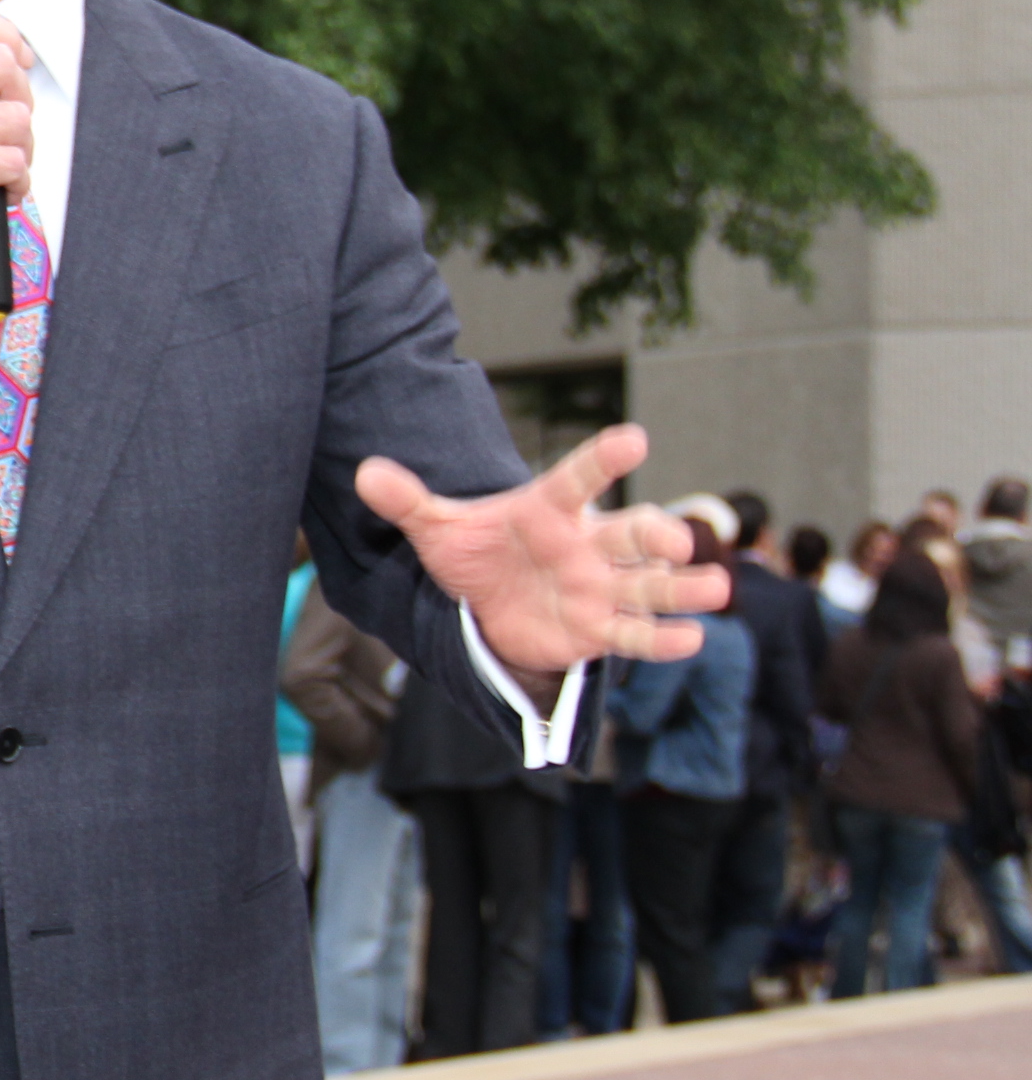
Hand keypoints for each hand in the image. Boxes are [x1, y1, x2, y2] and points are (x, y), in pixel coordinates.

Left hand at [355, 425, 729, 679]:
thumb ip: (408, 502)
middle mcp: (587, 544)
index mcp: (548, 510)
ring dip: (682, 588)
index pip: (577, 478)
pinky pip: (636, 634)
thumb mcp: (438, 530)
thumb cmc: (477, 555)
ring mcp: (601, 588)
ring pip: (649, 584)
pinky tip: (691, 640)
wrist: (489, 606)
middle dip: (657, 534)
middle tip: (674, 539)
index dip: (604, 459)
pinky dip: (662, 638)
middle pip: (630, 533)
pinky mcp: (602, 629)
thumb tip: (364, 473)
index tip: (633, 440)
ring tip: (715, 590)